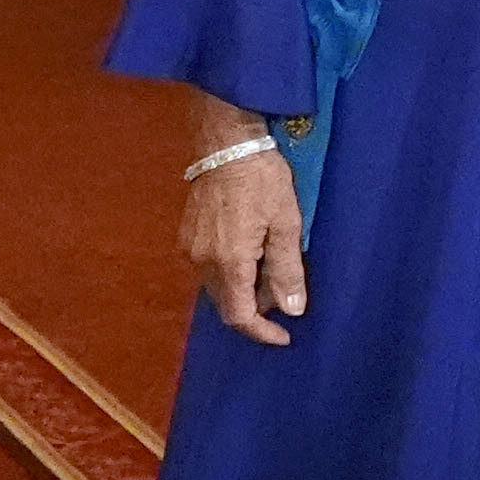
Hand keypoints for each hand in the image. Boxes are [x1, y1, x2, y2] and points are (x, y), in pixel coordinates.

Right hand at [182, 141, 308, 343]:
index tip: (283, 336)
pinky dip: (230, 273)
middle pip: (226, 304)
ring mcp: (191, 247)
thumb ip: (287, 270)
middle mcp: (202, 261)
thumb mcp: (286, 224)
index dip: (261, 333)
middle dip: (255, 310)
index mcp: (229, 262)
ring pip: (217, 286)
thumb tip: (292, 310)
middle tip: (284, 297)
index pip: (240, 316)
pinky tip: (251, 255)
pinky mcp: (188, 234)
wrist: (227, 143)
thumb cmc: (262, 179)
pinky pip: (208, 268)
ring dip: (243, 290)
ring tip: (271, 272)